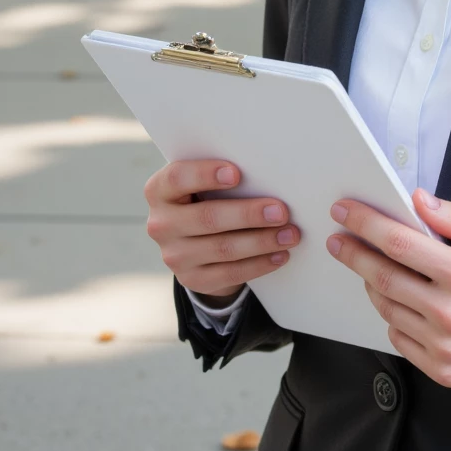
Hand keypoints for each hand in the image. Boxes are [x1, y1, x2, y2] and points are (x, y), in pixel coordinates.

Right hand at [144, 159, 298, 300]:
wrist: (195, 240)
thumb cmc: (207, 196)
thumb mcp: (204, 183)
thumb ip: (223, 176)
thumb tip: (267, 172)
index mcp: (160, 190)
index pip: (177, 178)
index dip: (205, 174)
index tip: (237, 173)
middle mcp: (161, 224)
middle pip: (207, 218)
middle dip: (248, 214)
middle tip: (281, 211)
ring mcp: (174, 255)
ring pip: (222, 248)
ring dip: (261, 241)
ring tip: (290, 234)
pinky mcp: (191, 278)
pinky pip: (229, 273)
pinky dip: (259, 264)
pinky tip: (280, 255)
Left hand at [327, 189, 450, 393]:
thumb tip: (419, 201)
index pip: (400, 244)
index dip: (367, 225)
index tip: (345, 212)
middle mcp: (450, 313)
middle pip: (383, 277)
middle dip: (354, 253)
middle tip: (338, 239)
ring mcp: (444, 347)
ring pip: (387, 309)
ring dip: (372, 284)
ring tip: (370, 267)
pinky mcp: (442, 371)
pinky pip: (399, 339)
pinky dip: (392, 316)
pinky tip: (398, 301)